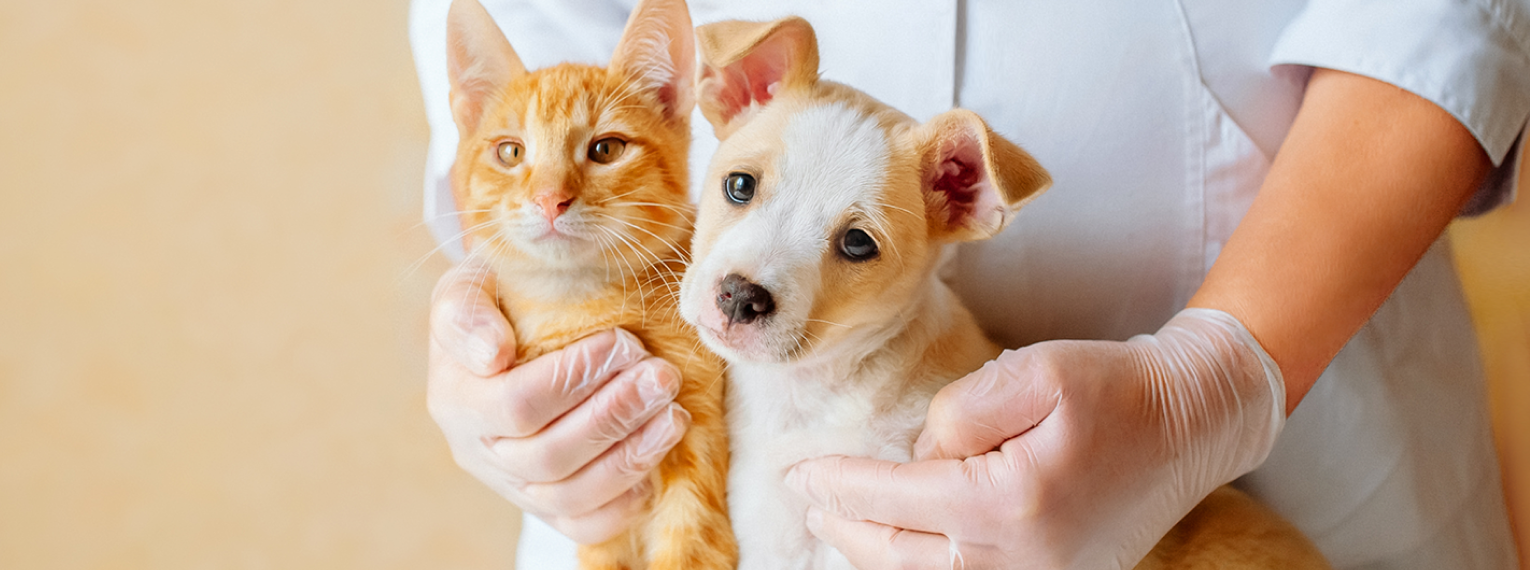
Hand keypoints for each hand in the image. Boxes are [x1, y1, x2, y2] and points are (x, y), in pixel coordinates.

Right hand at [427, 258, 690, 543]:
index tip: (623, 342)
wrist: (508, 332)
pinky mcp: (547, 506)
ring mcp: (513, 486)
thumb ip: (467, 312)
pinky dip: (624, 503)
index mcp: (456, 400)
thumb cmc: (496, 303)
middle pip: (549, 457)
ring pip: (570, 497)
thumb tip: (493, 353)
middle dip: (614, 415)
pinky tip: (656, 463)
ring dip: (630, 457)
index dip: (574, 379)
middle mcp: (479, 453)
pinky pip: (584, 525)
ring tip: (674, 416)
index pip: (517, 405)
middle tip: (663, 377)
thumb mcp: (470, 288)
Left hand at [786, 309, 1284, 568]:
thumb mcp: (1032, 372)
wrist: (1193, 424)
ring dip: (878, 556)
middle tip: (808, 503)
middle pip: (902, 556)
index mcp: (1011, 502)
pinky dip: (921, 566)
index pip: (897, 501)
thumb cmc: (1116, 388)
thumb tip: (920, 453)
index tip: (802, 475)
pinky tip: (900, 545)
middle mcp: (1023, 557)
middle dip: (847, 529)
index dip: (841, 487)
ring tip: (840, 526)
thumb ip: (960, 411)